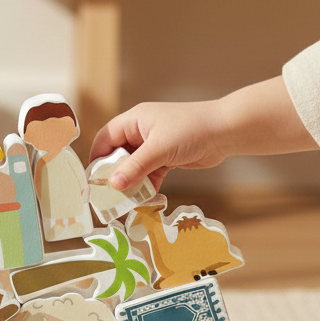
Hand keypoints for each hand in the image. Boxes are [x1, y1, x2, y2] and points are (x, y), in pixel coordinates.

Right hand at [88, 101, 226, 192]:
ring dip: (130, 183)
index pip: (105, 138)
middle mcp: (141, 131)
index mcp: (134, 120)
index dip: (97, 158)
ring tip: (125, 201)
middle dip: (113, 174)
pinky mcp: (166, 158)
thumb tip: (113, 185)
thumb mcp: (159, 149)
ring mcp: (154, 145)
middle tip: (108, 195)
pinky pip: (148, 173)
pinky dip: (146, 185)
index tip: (93, 180)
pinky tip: (144, 198)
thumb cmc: (192, 130)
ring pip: (133, 167)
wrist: (226, 132)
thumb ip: (135, 167)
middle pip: (117, 154)